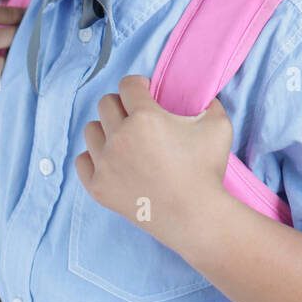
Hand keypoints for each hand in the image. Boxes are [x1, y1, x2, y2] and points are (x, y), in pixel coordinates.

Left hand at [75, 75, 233, 253]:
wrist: (195, 217)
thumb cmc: (207, 171)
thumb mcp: (219, 125)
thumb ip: (209, 102)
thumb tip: (202, 97)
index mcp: (145, 117)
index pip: (127, 84)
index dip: (139, 86)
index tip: (146, 94)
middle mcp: (120, 137)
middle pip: (106, 103)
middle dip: (122, 105)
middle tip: (137, 118)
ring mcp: (105, 164)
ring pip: (91, 130)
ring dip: (106, 129)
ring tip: (125, 140)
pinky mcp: (99, 187)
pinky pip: (82, 160)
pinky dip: (94, 157)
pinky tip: (113, 161)